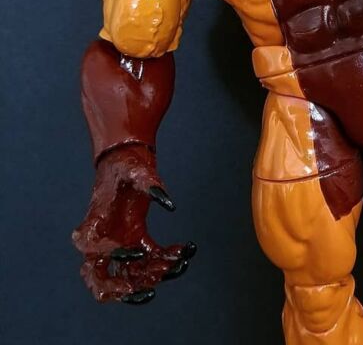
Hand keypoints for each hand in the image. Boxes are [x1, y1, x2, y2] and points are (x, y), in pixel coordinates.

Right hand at [72, 144, 194, 303]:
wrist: (127, 160)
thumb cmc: (125, 165)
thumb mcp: (135, 168)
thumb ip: (150, 182)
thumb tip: (169, 202)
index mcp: (95, 223)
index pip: (92, 249)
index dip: (112, 255)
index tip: (137, 253)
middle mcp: (104, 240)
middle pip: (97, 278)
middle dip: (119, 288)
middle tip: (145, 288)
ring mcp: (120, 244)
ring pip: (127, 275)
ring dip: (150, 278)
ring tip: (176, 266)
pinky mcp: (136, 241)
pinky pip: (148, 261)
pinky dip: (165, 262)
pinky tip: (185, 251)